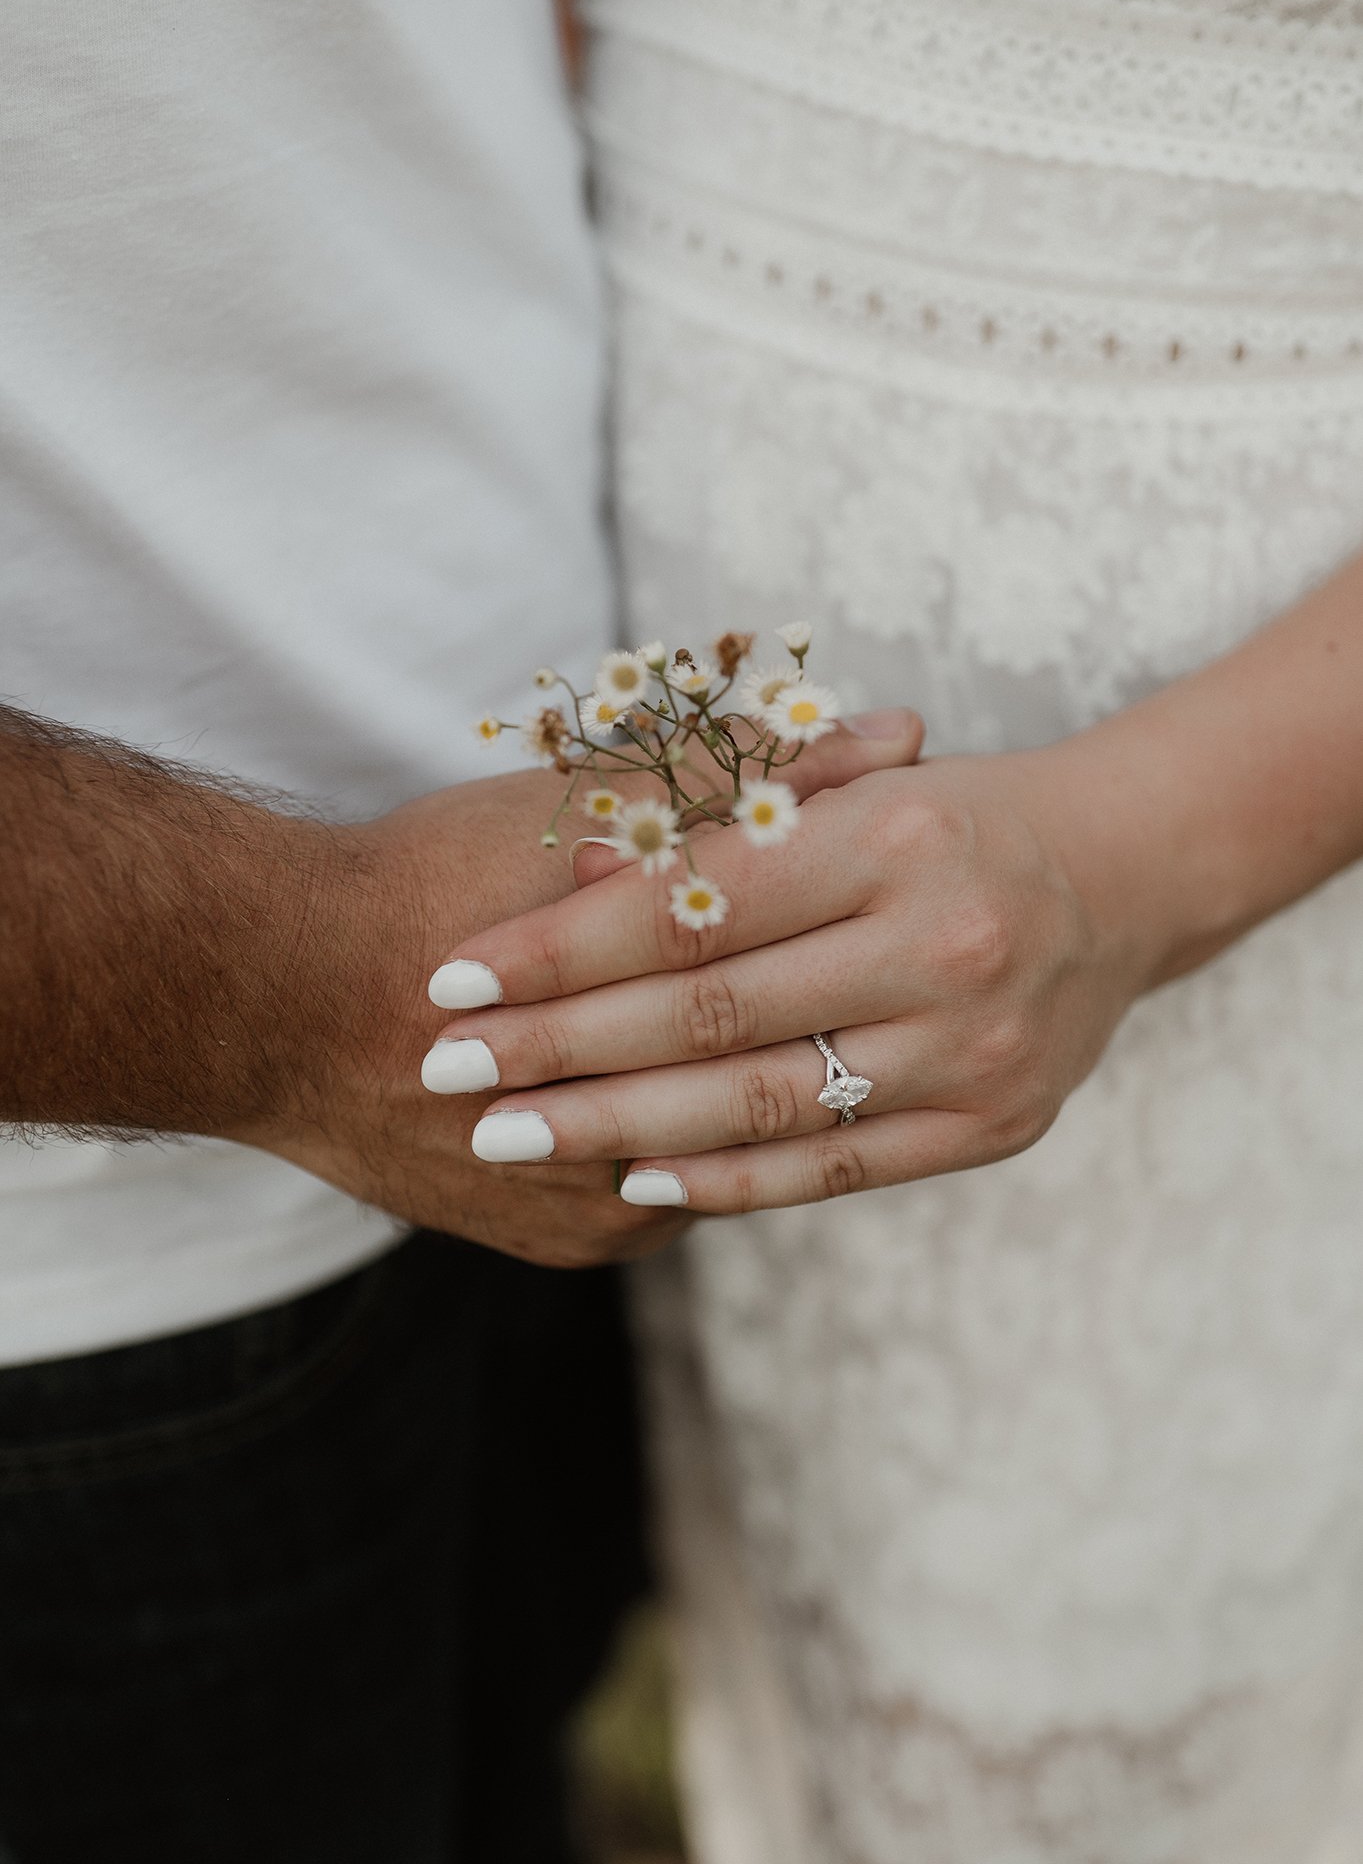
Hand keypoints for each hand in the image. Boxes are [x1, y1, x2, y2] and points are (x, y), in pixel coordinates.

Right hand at [244, 711, 924, 1261]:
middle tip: (922, 959)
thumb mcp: (584, 802)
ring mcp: (613, 1192)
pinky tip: (757, 1095)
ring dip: (809, 1086)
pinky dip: (720, 1146)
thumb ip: (746, 769)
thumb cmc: (427, 881)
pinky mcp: (580, 1241)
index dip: (893, 915)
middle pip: (800, 1065)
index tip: (933, 888)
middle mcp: (648, 1111)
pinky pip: (686, 1197)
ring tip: (859, 1021)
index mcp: (656, 977)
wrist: (273, 1001)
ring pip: (749, 1147)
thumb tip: (898, 731)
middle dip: (871, 1005)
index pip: (820, 949)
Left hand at [425, 741, 1171, 1213]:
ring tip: (508, 1136)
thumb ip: (723, 819)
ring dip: (615, 1127)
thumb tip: (569, 880)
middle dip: (557, 1047)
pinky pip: (833, 1167)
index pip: (688, 904)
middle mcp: (944, 942)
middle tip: (447, 1073)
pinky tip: (637, 1179)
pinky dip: (728, 1179)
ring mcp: (975, 1047)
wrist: (1124, 876)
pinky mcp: (993, 1126)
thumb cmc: (952, 816)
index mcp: (896, 833)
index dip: (558, 948)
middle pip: (706, 1011)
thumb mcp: (851, 786)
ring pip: (757, 1102)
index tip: (452, 977)